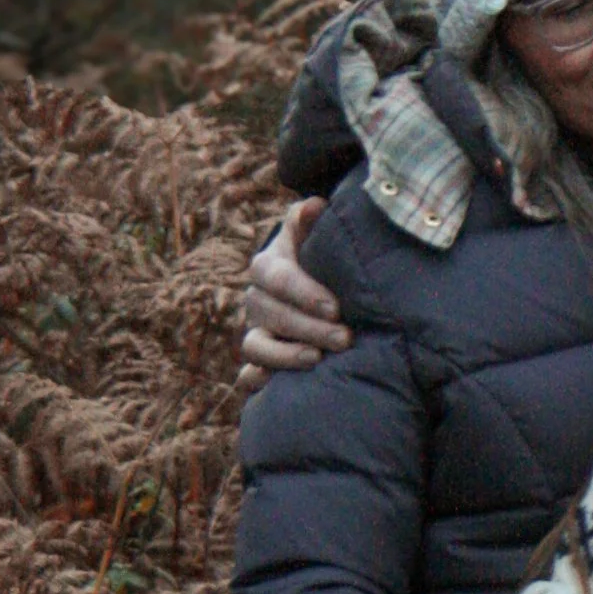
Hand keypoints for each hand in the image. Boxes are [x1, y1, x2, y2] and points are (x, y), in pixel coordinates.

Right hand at [238, 196, 349, 392]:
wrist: (322, 279)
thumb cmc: (323, 253)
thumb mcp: (318, 231)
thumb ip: (312, 218)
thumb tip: (314, 207)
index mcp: (269, 265)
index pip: (276, 278)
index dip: (303, 293)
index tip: (335, 307)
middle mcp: (258, 298)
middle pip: (269, 314)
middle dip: (307, 328)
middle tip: (345, 338)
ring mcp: (257, 329)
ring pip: (254, 346)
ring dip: (283, 355)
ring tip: (317, 361)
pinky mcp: (261, 358)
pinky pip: (247, 374)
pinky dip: (256, 381)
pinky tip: (272, 386)